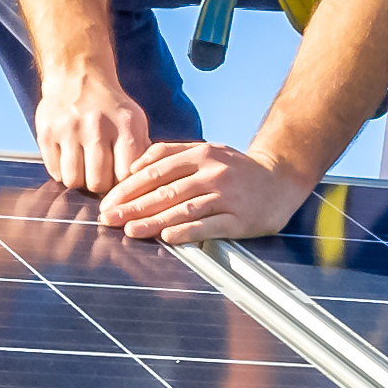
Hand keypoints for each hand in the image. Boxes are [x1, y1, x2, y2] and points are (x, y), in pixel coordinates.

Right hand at [33, 66, 154, 195]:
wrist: (78, 75)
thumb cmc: (110, 106)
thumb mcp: (135, 122)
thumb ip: (141, 152)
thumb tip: (140, 184)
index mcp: (125, 125)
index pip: (125, 176)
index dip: (121, 185)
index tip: (118, 182)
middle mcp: (97, 125)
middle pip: (97, 182)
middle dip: (98, 185)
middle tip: (99, 175)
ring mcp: (69, 128)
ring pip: (73, 180)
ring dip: (78, 180)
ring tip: (83, 168)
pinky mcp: (46, 131)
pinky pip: (54, 171)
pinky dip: (61, 171)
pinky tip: (68, 158)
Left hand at [99, 137, 313, 244]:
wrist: (280, 179)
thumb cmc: (235, 169)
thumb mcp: (205, 150)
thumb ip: (169, 154)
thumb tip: (133, 167)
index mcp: (200, 154)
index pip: (155, 171)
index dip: (128, 187)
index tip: (107, 201)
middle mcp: (213, 172)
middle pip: (166, 190)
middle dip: (133, 206)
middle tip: (109, 219)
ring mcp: (228, 195)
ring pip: (184, 208)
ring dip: (154, 221)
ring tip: (131, 230)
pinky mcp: (241, 218)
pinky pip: (210, 226)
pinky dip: (187, 232)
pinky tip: (168, 237)